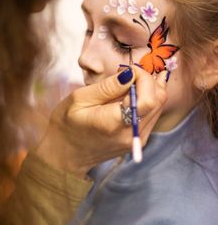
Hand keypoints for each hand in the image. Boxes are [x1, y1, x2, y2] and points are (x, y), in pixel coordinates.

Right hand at [36, 67, 166, 178]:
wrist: (66, 154)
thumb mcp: (80, 99)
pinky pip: (153, 115)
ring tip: (135, 78)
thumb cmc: (67, 124)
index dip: (144, 79)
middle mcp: (131, 135)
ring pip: (159, 107)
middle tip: (131, 72)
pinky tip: (139, 89)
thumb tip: (131, 73)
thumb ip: (108, 87)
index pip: (147, 99)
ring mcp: (137, 140)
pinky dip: (150, 99)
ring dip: (151, 88)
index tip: (129, 70)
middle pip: (157, 101)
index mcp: (114, 124)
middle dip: (149, 80)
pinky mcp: (139, 140)